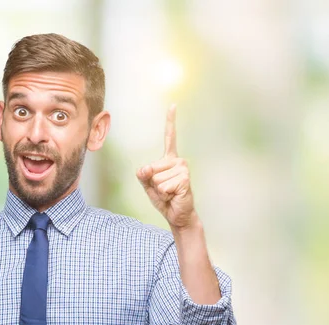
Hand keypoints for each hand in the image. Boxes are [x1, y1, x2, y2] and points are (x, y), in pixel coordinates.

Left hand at [136, 104, 196, 229]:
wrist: (177, 215)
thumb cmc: (165, 199)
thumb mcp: (148, 186)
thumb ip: (144, 175)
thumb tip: (145, 169)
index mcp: (169, 159)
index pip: (169, 137)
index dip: (171, 121)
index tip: (173, 105)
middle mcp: (177, 161)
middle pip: (151, 168)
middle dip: (153, 183)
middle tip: (165, 190)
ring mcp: (182, 169)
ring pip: (156, 179)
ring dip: (159, 190)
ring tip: (170, 193)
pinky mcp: (184, 178)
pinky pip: (163, 186)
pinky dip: (165, 194)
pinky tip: (174, 195)